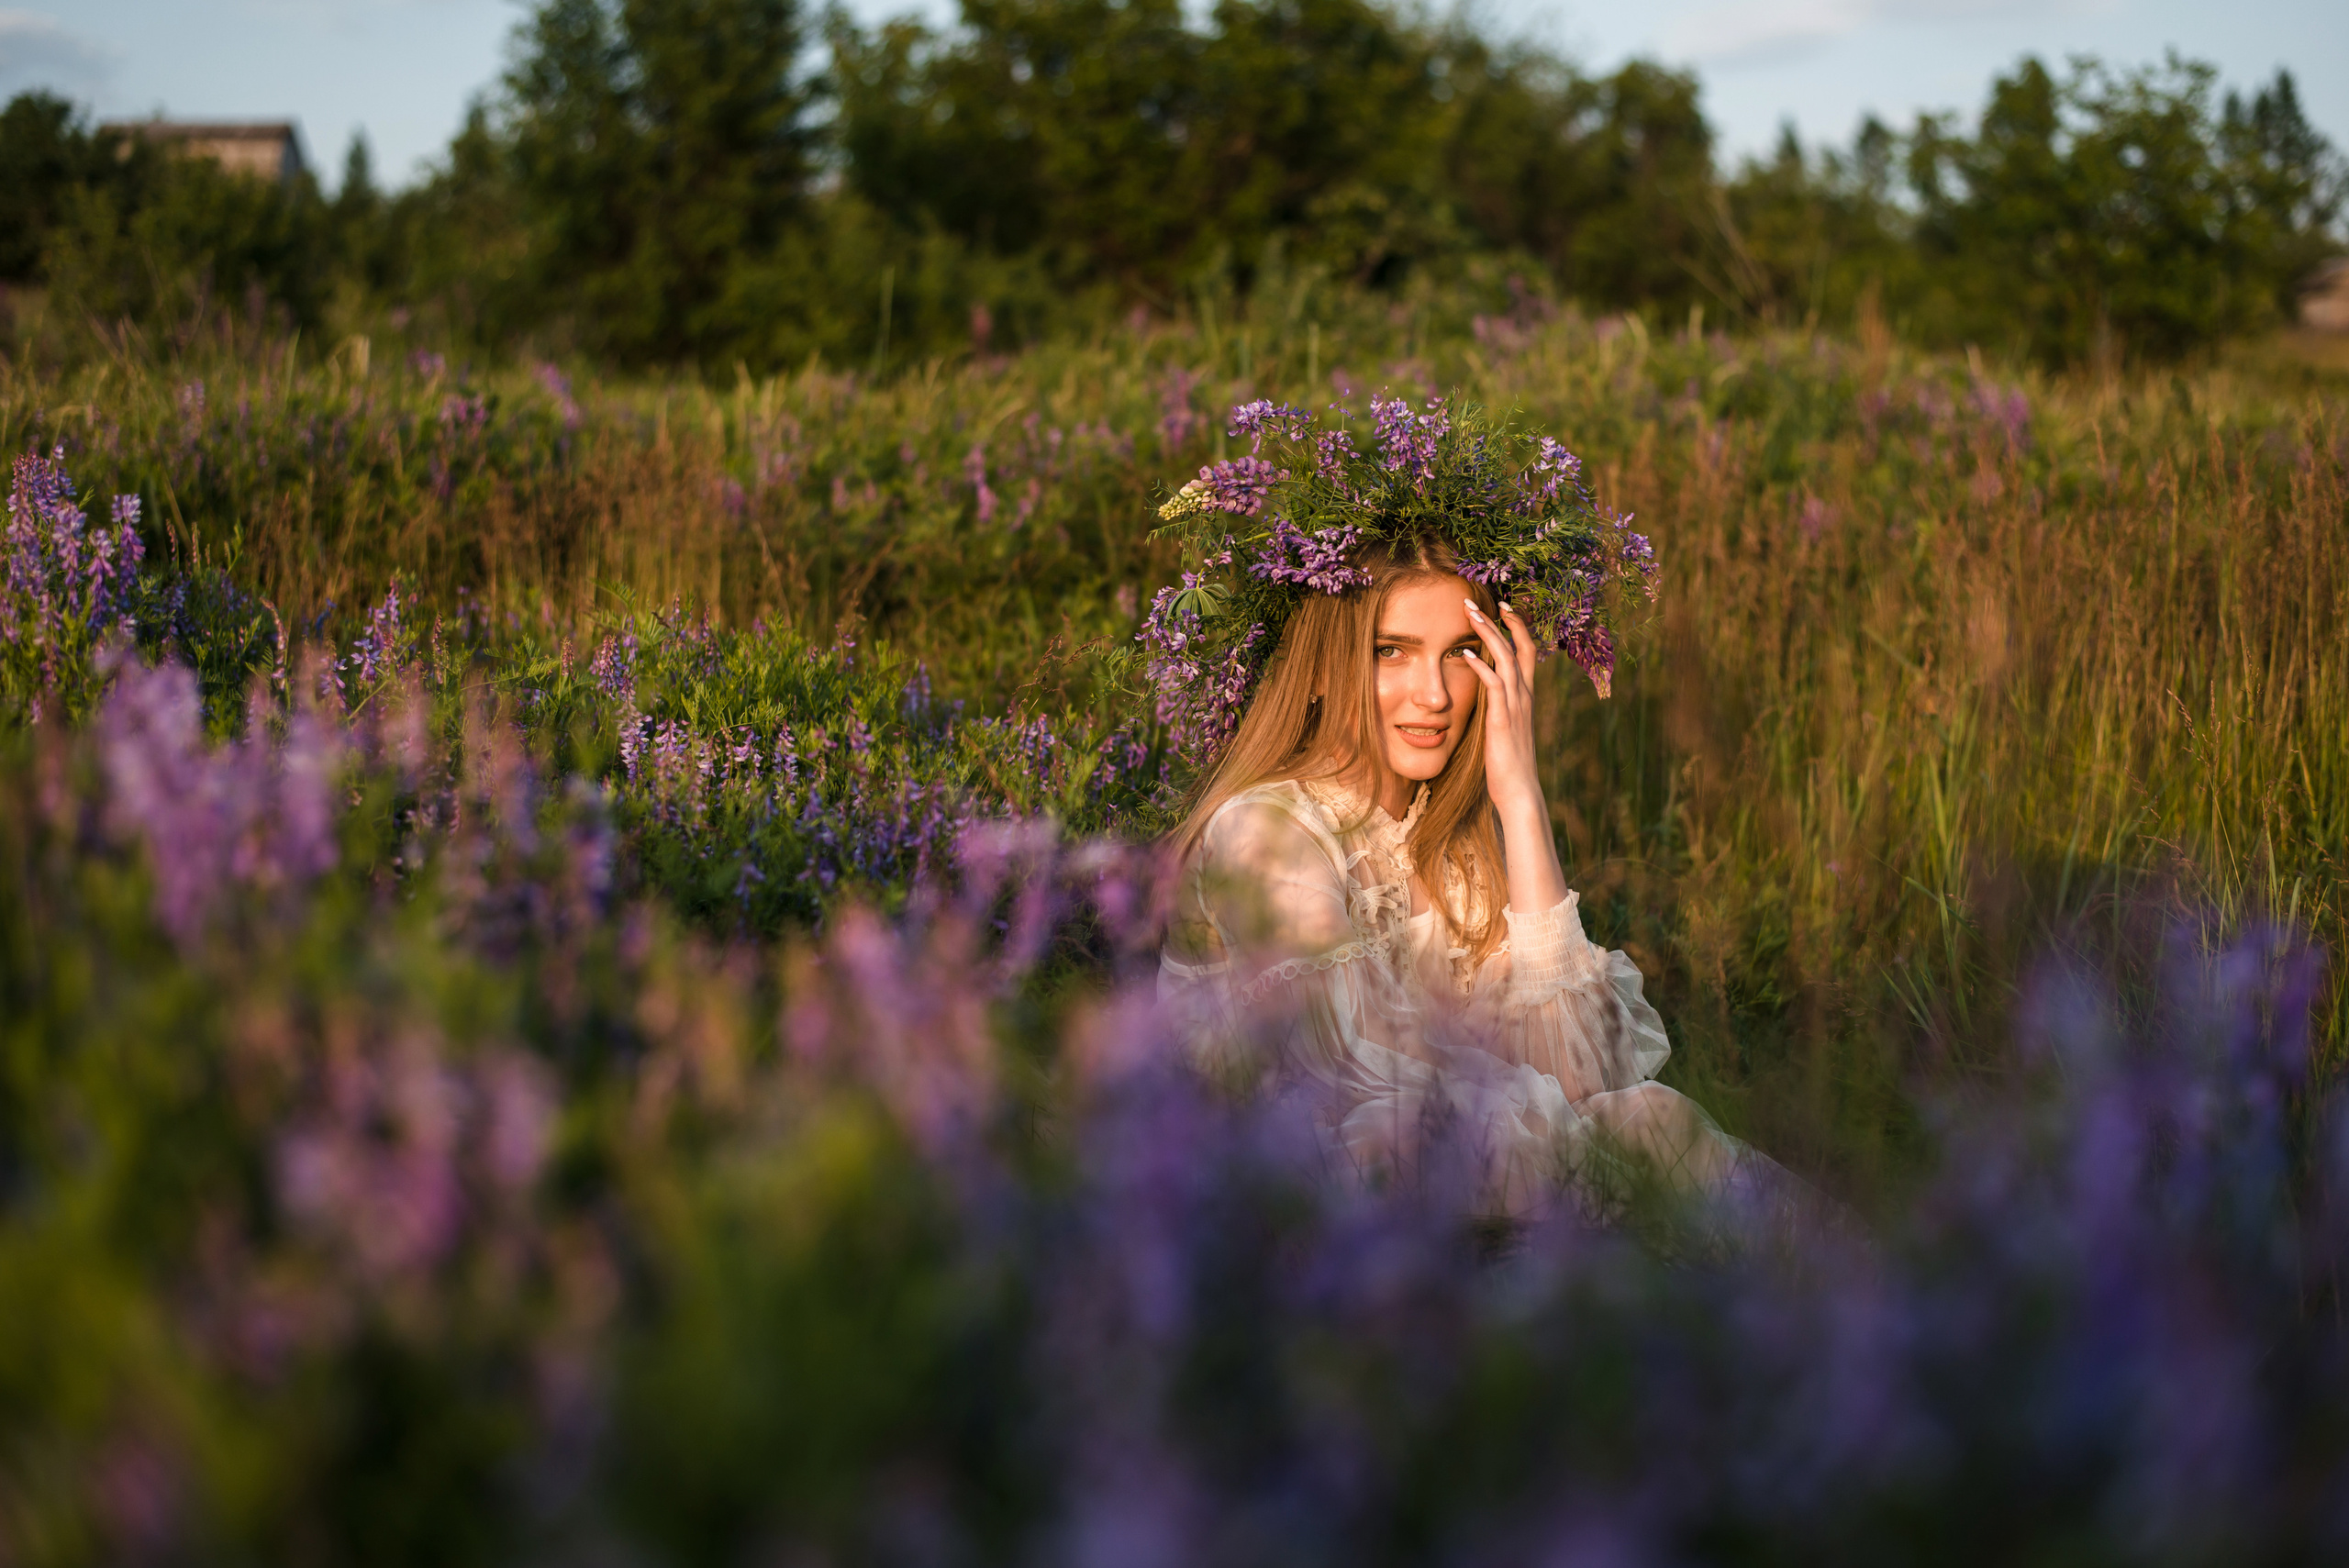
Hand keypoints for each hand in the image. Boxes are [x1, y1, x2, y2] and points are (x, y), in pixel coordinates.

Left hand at [1462, 598, 1568, 914]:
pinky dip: (1481, 667)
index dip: (1517, 627)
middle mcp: (1524, 696)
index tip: (1502, 605)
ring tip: (1470, 613)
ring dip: (1488, 634)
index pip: (1526, 651)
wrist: (1519, 792)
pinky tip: (1466, 653)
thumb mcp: (1502, 727)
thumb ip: (1496, 706)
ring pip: (1507, 659)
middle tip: (1481, 599)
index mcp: (1525, 696)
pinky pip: (1494, 687)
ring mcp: (1516, 707)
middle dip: (1502, 620)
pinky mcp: (1503, 721)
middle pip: (1520, 647)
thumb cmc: (1506, 763)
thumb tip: (1483, 692)